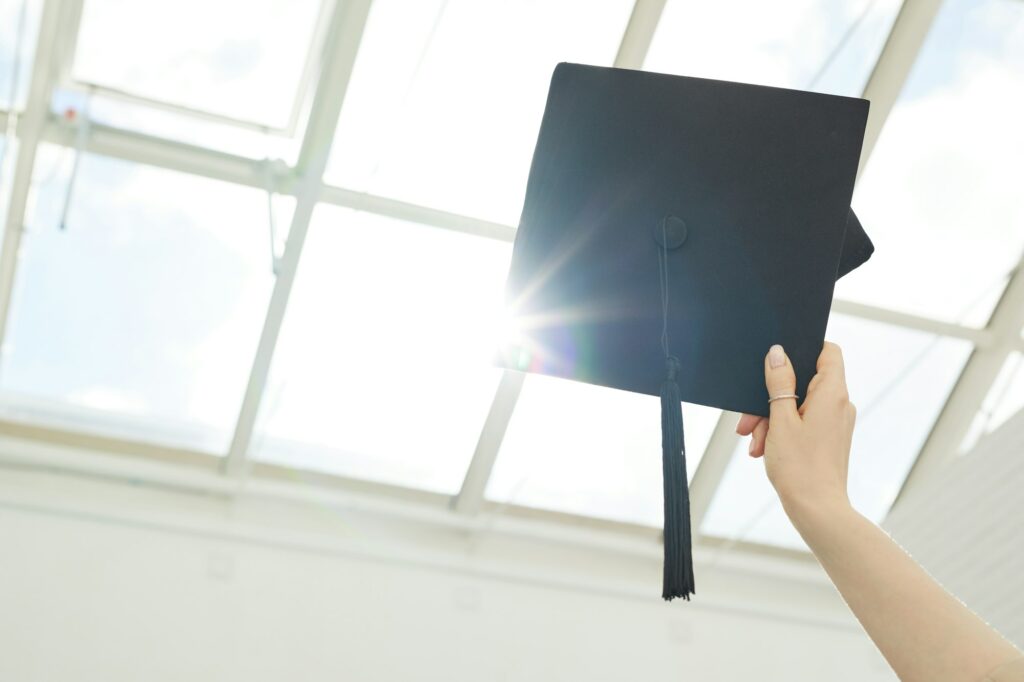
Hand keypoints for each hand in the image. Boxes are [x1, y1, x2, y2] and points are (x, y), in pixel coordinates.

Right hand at [735, 342, 856, 526]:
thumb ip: (779, 382)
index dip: (803, 348)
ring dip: (771, 417)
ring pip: (799, 404)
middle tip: (750, 418)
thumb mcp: (780, 419)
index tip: (778, 361)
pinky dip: (781, 430)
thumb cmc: (799, 467)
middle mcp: (839, 404)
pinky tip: (762, 448)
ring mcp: (835, 422)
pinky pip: (802, 422)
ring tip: (754, 441)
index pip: (828, 351)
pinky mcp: (828, 437)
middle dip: (772, 396)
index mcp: (832, 393)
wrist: (816, 510)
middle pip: (804, 381)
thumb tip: (778, 353)